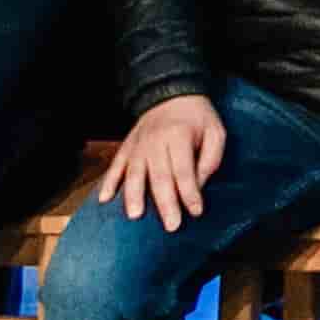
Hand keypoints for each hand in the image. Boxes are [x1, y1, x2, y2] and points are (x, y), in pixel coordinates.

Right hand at [103, 92, 230, 225]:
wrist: (172, 94)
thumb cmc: (197, 118)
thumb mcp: (215, 132)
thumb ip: (211, 158)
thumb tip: (199, 185)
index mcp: (178, 136)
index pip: (184, 170)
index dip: (190, 193)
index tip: (196, 212)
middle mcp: (155, 141)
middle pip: (159, 176)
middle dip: (166, 203)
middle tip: (171, 225)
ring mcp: (137, 145)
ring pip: (134, 173)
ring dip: (134, 195)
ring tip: (135, 216)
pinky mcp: (126, 147)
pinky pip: (115, 166)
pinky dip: (108, 182)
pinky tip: (104, 199)